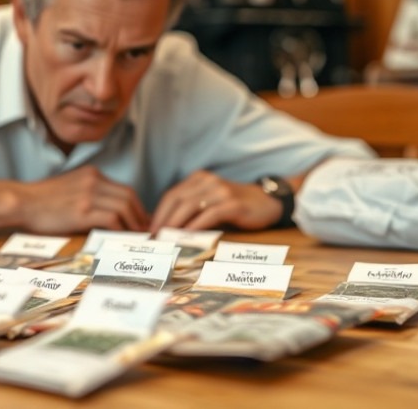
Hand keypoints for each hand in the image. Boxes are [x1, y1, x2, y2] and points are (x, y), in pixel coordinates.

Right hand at [10, 166, 148, 233]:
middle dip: (140, 216)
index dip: (137, 207)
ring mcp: (88, 194)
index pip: (124, 190)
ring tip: (136, 239)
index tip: (141, 222)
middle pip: (129, 197)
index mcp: (92, 174)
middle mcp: (93, 181)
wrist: (20, 202)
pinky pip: (112, 218)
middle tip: (144, 232)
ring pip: (124, 207)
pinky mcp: (82, 210)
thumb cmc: (41, 202)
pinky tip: (121, 239)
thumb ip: (89, 195)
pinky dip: (121, 229)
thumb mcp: (69, 188)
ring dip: (134, 224)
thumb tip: (109, 214)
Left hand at [149, 170, 281, 232]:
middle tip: (153, 238)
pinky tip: (187, 237)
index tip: (149, 230)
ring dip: (175, 224)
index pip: (172, 195)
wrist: (268, 202)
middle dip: (162, 220)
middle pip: (177, 199)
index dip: (158, 213)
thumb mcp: (211, 202)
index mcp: (199, 179)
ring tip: (166, 239)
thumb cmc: (236, 206)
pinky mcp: (233, 203)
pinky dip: (195, 226)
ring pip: (189, 206)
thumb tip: (166, 229)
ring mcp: (221, 191)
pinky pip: (208, 214)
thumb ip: (192, 209)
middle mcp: (208, 181)